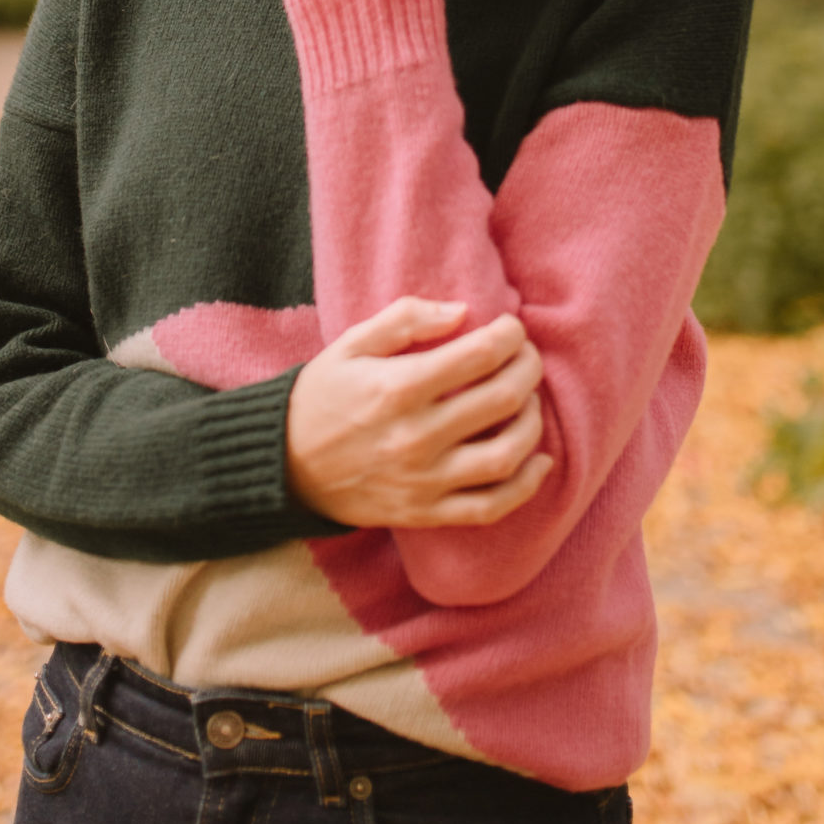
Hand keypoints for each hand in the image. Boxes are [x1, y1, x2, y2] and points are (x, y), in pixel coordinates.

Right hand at [286, 296, 551, 529]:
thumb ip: (407, 318)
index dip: (509, 336)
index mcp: (398, 387)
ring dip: (532, 422)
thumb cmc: (322, 396)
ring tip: (528, 400)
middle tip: (527, 357)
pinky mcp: (426, 512)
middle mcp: (416, 436)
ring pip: (506, 455)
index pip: (479, 355)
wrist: (285, 465)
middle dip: (528, 369)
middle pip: (501, 399)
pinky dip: (525, 487)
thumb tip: (463, 312)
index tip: (512, 328)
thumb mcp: (353, 343)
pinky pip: (490, 507)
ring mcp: (424, 480)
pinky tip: (539, 461)